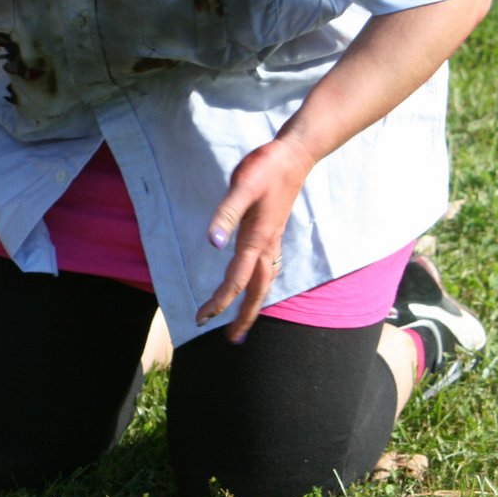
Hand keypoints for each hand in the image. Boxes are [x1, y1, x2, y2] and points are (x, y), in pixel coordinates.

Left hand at [196, 136, 317, 343]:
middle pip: (256, 291)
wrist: (294, 155)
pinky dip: (260, 285)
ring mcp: (271, 240)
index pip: (236, 279)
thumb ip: (225, 215)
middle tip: (232, 340)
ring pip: (264, 282)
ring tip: (243, 323)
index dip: (220, 301)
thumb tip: (211, 244)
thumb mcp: (241, 186)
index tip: (203, 318)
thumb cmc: (265, 168)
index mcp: (256, 239)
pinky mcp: (272, 232)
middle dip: (243, 316)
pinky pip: (266, 268)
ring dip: (253, 304)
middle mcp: (266, 245)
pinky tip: (255, 286)